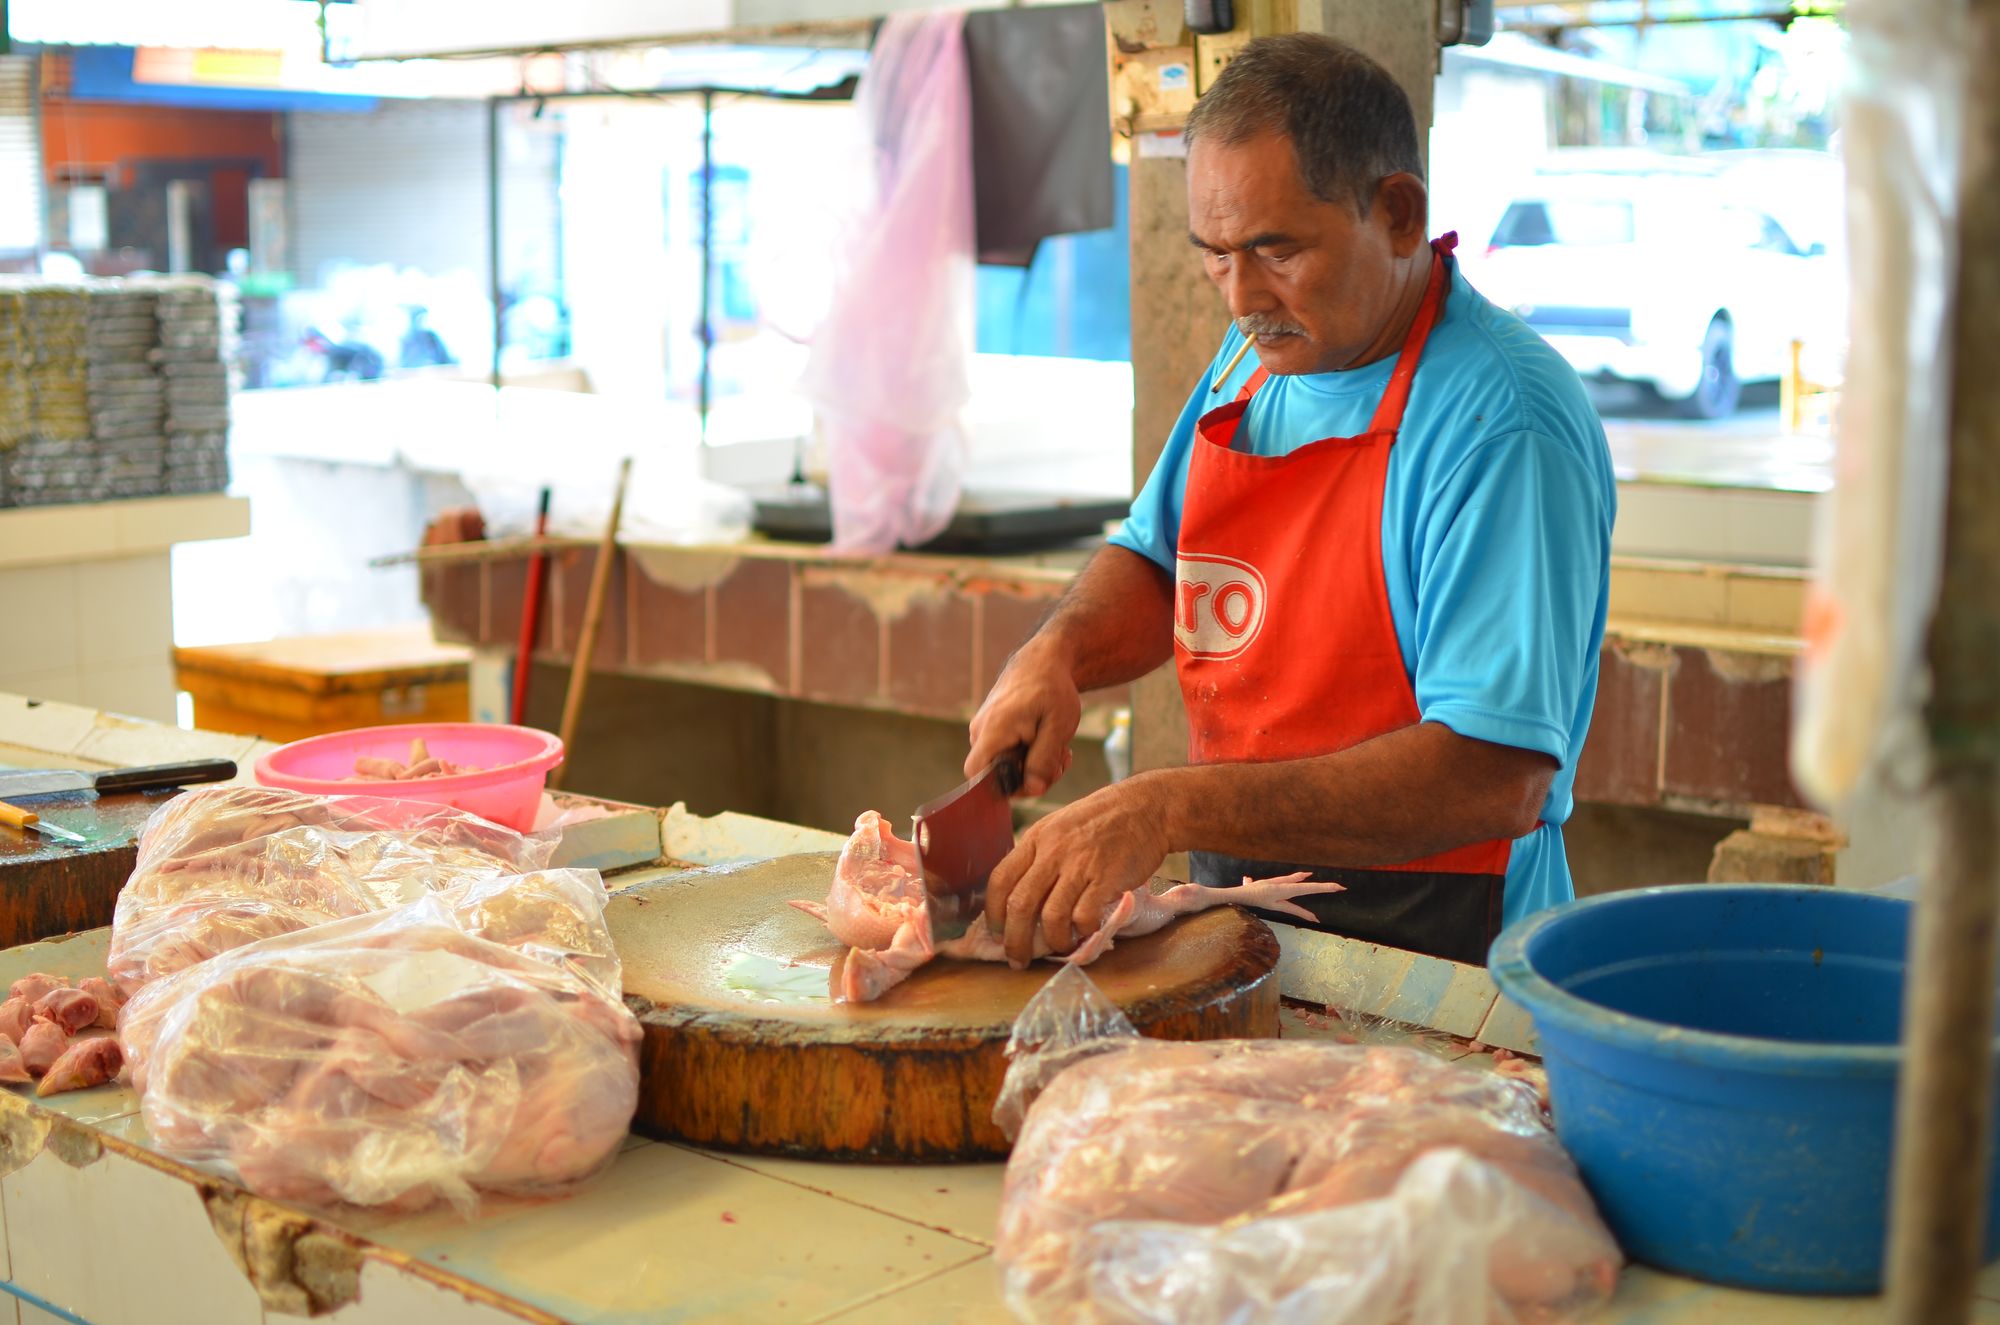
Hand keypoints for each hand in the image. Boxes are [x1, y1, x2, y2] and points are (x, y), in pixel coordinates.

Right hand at [966, 636, 1079, 797]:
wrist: (1043, 661)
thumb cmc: (1051, 689)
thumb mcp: (1057, 726)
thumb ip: (1043, 760)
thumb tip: (1033, 791)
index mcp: (993, 730)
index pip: (977, 775)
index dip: (1005, 786)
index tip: (1037, 777)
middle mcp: (981, 732)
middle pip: (996, 776)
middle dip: (1031, 776)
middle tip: (1060, 762)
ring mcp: (985, 731)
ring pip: (1005, 767)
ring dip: (1035, 766)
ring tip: (1059, 748)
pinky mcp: (993, 731)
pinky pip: (1007, 756)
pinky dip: (1030, 756)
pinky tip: (1050, 744)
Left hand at [986, 775, 1173, 967]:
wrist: (1146, 808)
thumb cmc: (1102, 820)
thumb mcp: (1059, 827)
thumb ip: (1039, 857)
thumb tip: (1019, 897)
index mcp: (1036, 838)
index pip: (1000, 879)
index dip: (993, 912)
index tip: (996, 932)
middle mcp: (1052, 851)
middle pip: (1020, 904)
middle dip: (1015, 940)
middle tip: (1018, 959)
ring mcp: (1079, 864)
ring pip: (1051, 916)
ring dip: (1053, 941)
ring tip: (1059, 947)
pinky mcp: (1106, 878)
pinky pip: (1084, 916)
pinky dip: (1082, 931)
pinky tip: (1087, 930)